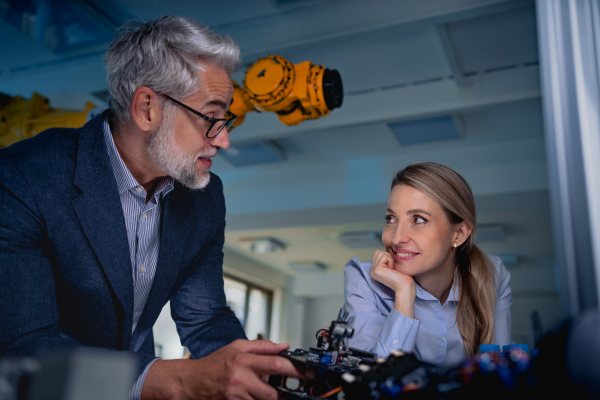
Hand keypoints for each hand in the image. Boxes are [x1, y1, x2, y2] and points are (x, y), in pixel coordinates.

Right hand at [141, 339, 303, 399]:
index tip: (309, 373)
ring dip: (268, 398)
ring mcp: (236, 395)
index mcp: (244, 360)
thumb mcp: (237, 346)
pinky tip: (253, 394)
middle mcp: (241, 378)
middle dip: (281, 392)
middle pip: (272, 392)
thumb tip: (285, 346)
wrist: (191, 381)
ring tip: (260, 390)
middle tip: (287, 389)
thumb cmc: (215, 363)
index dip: (296, 370)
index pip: (277, 365)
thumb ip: (262, 346)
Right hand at [370, 250, 415, 317]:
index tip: (392, 267)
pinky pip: (384, 256)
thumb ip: (386, 259)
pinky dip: (390, 261)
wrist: (405, 286)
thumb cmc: (402, 277)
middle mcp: (372, 271)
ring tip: (392, 269)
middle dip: (388, 256)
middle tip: (392, 267)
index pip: (378, 254)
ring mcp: (373, 271)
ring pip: (380, 253)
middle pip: (378, 252)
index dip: (387, 257)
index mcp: (375, 271)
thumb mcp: (391, 266)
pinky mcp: (377, 270)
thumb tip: (387, 248)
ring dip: (389, 258)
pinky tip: (392, 270)